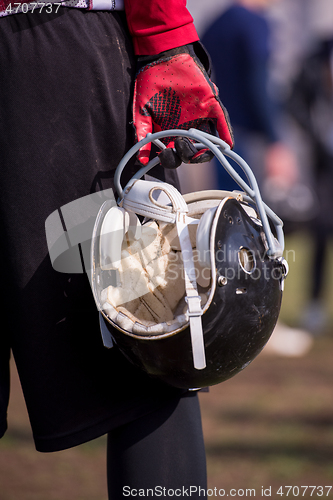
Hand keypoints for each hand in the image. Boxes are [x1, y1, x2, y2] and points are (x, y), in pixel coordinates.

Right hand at [133, 45, 233, 164]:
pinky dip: (225, 135)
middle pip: (192, 153)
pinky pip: (222, 122)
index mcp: (170, 132)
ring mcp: (200, 118)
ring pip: (208, 142)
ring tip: (198, 150)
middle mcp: (186, 128)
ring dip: (205, 150)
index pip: (175, 154)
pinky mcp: (211, 105)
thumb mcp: (142, 112)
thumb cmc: (149, 84)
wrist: (161, 57)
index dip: (172, 159)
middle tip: (178, 144)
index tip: (165, 153)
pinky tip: (226, 145)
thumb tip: (140, 160)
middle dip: (186, 155)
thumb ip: (142, 134)